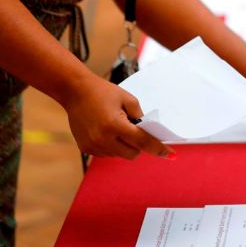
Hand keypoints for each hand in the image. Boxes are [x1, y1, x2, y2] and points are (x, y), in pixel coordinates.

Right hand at [60, 74, 174, 159]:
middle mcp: (103, 138)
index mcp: (115, 125)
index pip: (142, 142)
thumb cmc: (103, 92)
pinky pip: (107, 154)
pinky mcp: (86, 148)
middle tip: (135, 131)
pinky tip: (106, 131)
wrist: (75, 92)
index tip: (170, 154)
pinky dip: (112, 146)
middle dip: (138, 146)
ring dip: (124, 146)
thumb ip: (140, 116)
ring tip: (116, 127)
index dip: (158, 148)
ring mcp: (93, 145)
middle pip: (132, 154)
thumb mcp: (128, 99)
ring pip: (119, 155)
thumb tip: (149, 132)